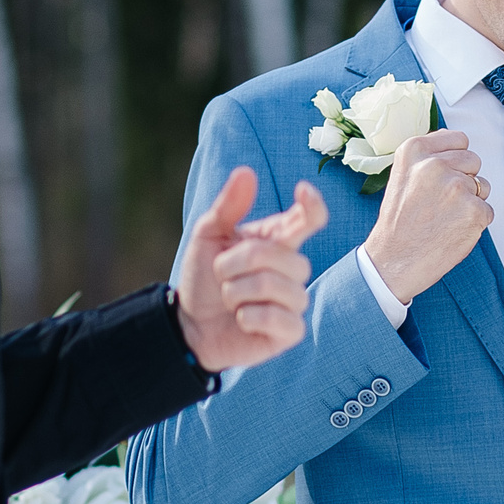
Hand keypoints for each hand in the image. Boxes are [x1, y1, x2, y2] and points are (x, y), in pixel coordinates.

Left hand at [175, 167, 328, 371]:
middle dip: (237, 263)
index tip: (302, 190)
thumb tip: (246, 172)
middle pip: (279, 254)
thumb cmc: (204, 279)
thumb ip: (227, 207)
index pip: (309, 219)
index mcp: (277, 240)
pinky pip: (278, 319)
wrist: (190, 325)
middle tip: (221, 275)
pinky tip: (241, 320)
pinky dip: (249, 318)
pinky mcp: (291, 331)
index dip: (313, 206)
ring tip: (229, 299)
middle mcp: (292, 269)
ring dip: (238, 292)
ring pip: (275, 286)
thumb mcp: (207, 237)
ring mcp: (294, 301)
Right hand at [361, 130, 489, 303]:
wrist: (394, 262)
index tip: (444, 174)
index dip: (455, 159)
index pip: (458, 139)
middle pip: (473, 160)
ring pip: (483, 185)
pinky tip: (453, 230)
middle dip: (464, 179)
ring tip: (445, 217)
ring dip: (471, 201)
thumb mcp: (401, 177)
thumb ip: (427, 157)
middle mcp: (436, 165)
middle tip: (441, 202)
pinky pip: (487, 210)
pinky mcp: (475, 211)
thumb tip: (457, 146)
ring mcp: (457, 187)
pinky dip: (475, 222)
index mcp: (414, 151)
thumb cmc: (398, 224)